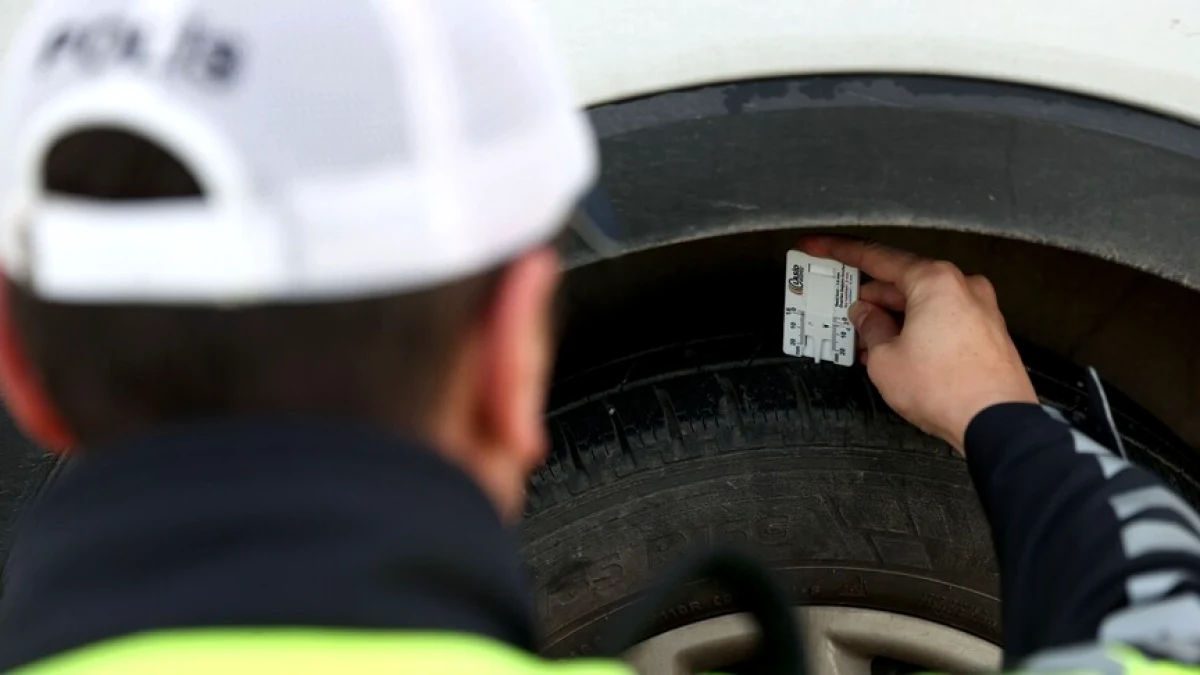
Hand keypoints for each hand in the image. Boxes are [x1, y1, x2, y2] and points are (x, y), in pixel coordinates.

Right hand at [799, 236, 1037, 453]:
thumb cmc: (948, 390)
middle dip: (868, 298)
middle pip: (901, 282)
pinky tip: (894, 350)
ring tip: (864, 341)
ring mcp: (979, 310)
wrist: (997, 424)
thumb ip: (869, 328)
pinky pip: (940, 320)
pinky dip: (914, 329)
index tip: (818, 247)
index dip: (839, 251)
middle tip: (841, 309)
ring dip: (890, 318)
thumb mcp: (886, 359)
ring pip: (921, 304)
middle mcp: (962, 287)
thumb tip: (865, 316)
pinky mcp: (986, 333)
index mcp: (935, 281)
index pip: (876, 257)